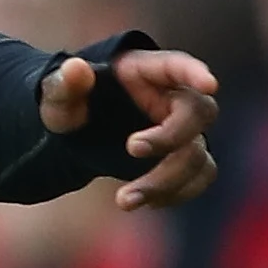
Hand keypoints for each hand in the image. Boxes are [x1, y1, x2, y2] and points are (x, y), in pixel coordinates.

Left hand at [44, 48, 217, 210]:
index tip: (209, 84)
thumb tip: (74, 68)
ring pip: (199, 154)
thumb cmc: (71, 104)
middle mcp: (173, 98)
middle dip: (170, 136)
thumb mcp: (58, 96)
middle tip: (131, 148)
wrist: (77, 135)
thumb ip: (63, 86)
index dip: (195, 73)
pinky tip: (145, 202)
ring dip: (168, 181)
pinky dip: (178, 193)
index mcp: (146, 71)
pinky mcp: (182, 158)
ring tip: (124, 200)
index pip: (178, 65)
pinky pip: (199, 177)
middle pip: (199, 113)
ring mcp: (183, 130)